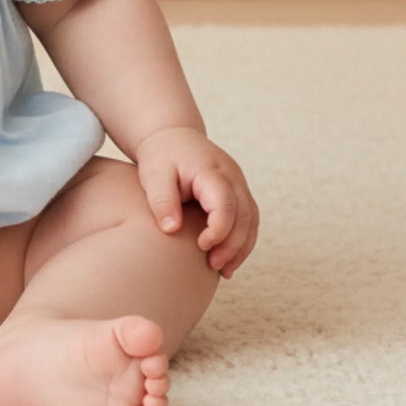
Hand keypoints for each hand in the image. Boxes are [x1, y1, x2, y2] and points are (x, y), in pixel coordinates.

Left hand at [133, 127, 258, 278]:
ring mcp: (239, 182)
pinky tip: (229, 260)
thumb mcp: (153, 174)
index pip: (225, 204)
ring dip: (242, 247)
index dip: (218, 230)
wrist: (171, 135)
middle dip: (233, 245)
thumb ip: (162, 200)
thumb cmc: (161, 156)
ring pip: (252, 220)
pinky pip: (249, 219)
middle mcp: (232, 175)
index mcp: (211, 170)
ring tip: (224, 270)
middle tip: (214, 266)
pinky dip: (243, 240)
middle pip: (245, 215)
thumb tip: (171, 230)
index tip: (201, 246)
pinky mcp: (238, 191)